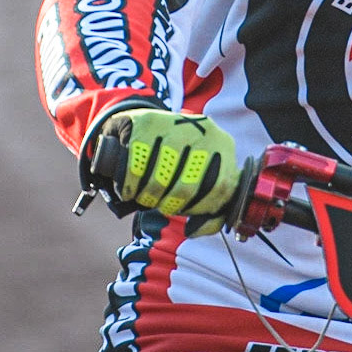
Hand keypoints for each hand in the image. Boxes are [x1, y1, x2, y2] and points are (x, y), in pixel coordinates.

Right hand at [97, 108, 240, 236]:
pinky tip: (129, 190)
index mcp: (222, 145)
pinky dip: (130, 186)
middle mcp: (203, 131)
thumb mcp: (201, 174)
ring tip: (145, 198)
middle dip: (170, 204)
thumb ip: (209, 205)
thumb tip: (196, 229)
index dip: (202, 208)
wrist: (145, 124)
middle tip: (161, 205)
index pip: (221, 187)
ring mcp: (175, 124)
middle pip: (187, 187)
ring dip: (148, 197)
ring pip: (160, 179)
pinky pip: (136, 167)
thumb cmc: (179, 158)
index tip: (185, 211)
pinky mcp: (147, 123)